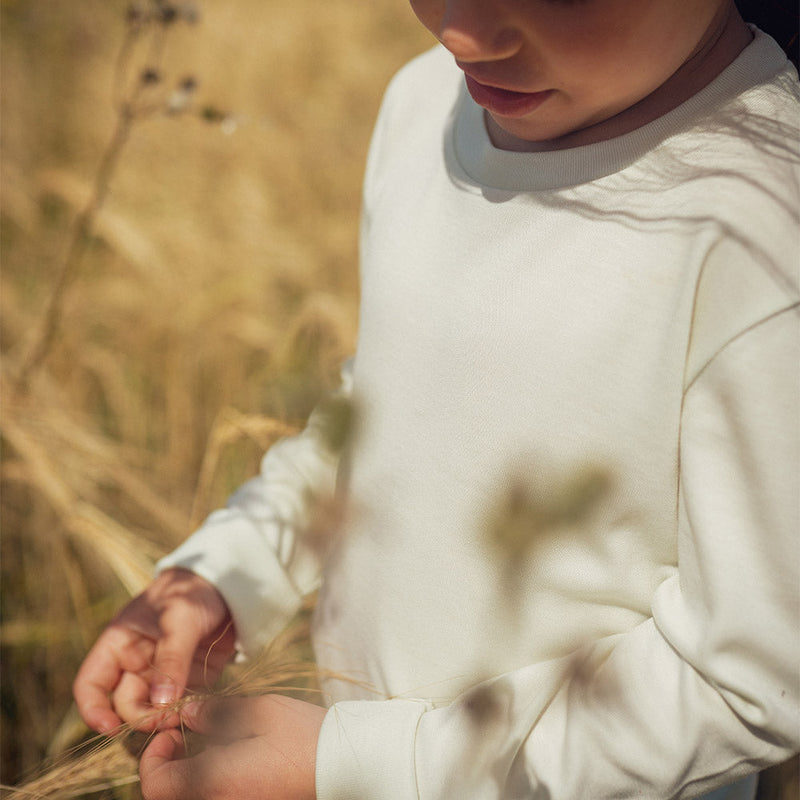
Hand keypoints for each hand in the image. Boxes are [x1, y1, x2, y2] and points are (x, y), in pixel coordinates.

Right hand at [73, 568, 235, 732]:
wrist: (227, 586)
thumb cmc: (191, 591)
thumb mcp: (180, 618)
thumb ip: (171, 658)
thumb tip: (160, 702)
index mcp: (119, 644)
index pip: (91, 684)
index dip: (93, 710)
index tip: (109, 728)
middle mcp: (136, 664)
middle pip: (125, 705)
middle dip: (141, 717)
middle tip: (166, 719)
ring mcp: (163, 675)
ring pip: (154, 712)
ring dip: (166, 720)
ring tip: (185, 716)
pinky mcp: (190, 681)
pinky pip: (182, 706)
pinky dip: (188, 713)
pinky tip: (200, 712)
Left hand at [139, 694, 325, 799]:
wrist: (343, 766)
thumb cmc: (302, 736)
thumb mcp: (259, 711)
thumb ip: (217, 713)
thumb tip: (188, 713)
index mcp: (213, 782)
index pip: (154, 784)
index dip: (153, 756)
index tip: (173, 731)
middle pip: (169, 796)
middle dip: (169, 766)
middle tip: (188, 736)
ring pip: (192, 797)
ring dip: (189, 775)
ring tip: (212, 743)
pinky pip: (216, 798)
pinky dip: (211, 782)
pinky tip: (232, 758)